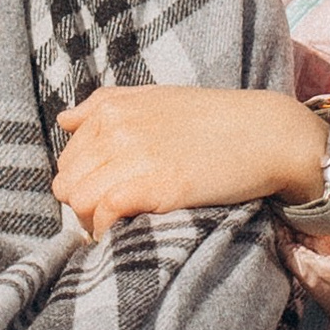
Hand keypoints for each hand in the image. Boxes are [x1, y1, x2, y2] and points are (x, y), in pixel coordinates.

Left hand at [51, 86, 325, 237]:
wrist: (265, 133)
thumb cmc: (211, 118)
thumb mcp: (153, 98)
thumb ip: (103, 106)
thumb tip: (64, 120)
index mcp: (110, 110)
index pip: (67, 160)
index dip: (82, 183)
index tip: (103, 196)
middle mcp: (115, 130)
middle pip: (67, 183)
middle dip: (81, 205)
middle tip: (110, 217)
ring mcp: (133, 157)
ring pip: (78, 201)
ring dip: (92, 221)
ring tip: (115, 228)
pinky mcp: (155, 185)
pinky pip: (105, 213)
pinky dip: (108, 228)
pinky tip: (124, 231)